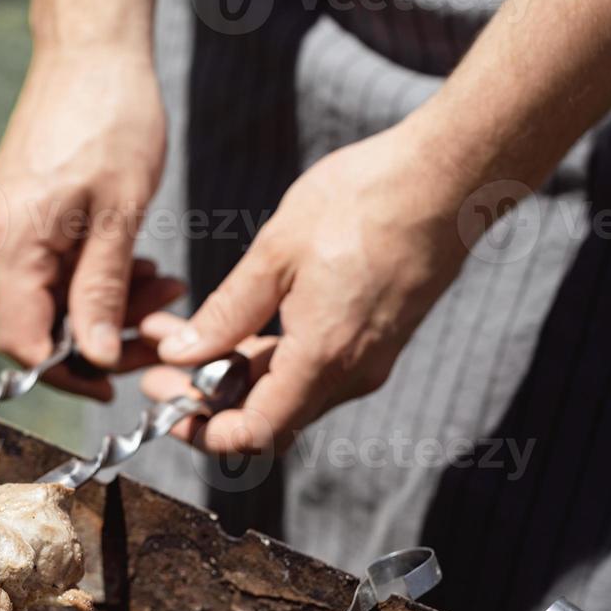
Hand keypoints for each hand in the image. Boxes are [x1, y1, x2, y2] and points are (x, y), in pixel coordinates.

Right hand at [0, 46, 183, 399]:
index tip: (113, 381)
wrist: (92, 47)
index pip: (22, 343)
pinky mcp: (26, 210)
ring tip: (165, 287)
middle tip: (162, 330)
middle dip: (104, 336)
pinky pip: (55, 265)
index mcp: (15, 243)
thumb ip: (103, 291)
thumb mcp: (121, 213)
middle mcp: (0, 238)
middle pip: (41, 324)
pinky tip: (138, 264)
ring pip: (54, 296)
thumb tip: (94, 357)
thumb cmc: (111, 114)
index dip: (67, 372)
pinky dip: (97, 275)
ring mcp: (10, 224)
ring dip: (110, 304)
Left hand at [140, 123, 472, 453]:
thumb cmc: (366, 201)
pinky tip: (234, 323)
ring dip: (233, 375)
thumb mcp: (276, 253)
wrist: (450, 176)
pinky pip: (312, 369)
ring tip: (184, 335)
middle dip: (206, 399)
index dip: (202, 430)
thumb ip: (225, 313)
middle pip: (267, 418)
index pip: (254, 435)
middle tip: (161, 366)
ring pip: (287, 393)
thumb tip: (180, 354)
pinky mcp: (376, 340)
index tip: (166, 402)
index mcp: (323, 358)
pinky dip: (268, 357)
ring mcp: (369, 360)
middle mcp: (351, 374)